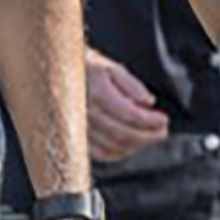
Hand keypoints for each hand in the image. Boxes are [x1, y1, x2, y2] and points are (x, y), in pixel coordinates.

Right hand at [86, 46, 167, 161]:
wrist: (55, 74)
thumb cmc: (85, 68)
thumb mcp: (110, 66)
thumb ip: (131, 84)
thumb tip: (148, 102)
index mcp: (97, 94)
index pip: (130, 115)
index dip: (150, 121)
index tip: (164, 120)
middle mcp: (86, 114)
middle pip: (123, 134)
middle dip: (148, 137)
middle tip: (162, 132)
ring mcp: (79, 128)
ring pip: (113, 147)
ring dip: (136, 146)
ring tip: (150, 138)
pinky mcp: (75, 137)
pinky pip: (99, 153)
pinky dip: (118, 153)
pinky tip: (130, 147)